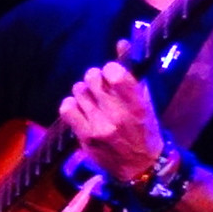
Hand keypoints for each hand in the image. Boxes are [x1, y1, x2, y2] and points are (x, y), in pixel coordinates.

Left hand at [58, 62, 174, 189]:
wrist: (141, 168)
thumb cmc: (145, 130)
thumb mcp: (145, 102)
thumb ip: (132, 74)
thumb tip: (121, 43)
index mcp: (137, 106)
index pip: (115, 73)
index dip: (110, 68)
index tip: (112, 73)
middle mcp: (117, 116)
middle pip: (93, 78)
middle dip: (95, 78)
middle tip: (100, 87)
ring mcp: (99, 127)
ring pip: (78, 91)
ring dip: (84, 92)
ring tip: (92, 101)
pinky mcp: (85, 137)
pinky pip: (67, 108)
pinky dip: (71, 104)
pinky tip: (80, 109)